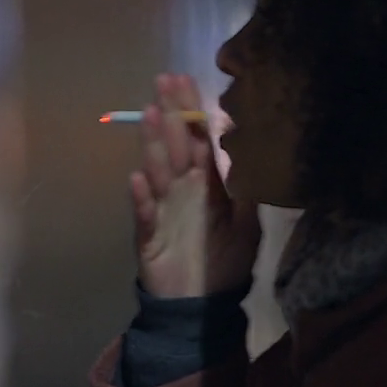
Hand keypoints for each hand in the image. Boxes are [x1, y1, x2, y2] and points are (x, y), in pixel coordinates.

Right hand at [129, 74, 261, 298]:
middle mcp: (183, 188)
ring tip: (149, 114)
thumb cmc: (227, 260)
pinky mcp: (149, 234)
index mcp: (208, 182)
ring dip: (153, 144)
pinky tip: (139, 177)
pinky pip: (145, 212)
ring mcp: (163, 208)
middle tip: (164, 80)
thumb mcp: (248, 223)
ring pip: (158, 170)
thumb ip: (244, 187)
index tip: (186, 80)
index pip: (200, 139)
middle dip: (171, 113)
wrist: (204, 305)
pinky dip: (142, 197)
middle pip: (175, 144)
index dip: (193, 110)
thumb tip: (246, 146)